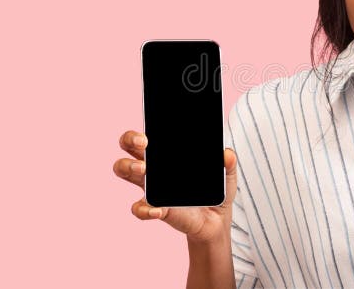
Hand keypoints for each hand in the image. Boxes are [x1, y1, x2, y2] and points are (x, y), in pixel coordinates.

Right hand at [113, 130, 238, 243]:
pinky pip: (139, 208)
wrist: (216, 221)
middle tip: (144, 144)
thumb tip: (227, 153)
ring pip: (124, 171)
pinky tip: (158, 210)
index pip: (146, 136)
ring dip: (129, 167)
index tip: (149, 134)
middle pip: (128, 147)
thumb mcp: (226, 175)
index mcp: (167, 156)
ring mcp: (151, 188)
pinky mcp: (156, 209)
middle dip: (129, 140)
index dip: (140, 131)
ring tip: (144, 170)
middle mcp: (154, 169)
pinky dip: (144, 209)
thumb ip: (229, 163)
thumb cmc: (215, 193)